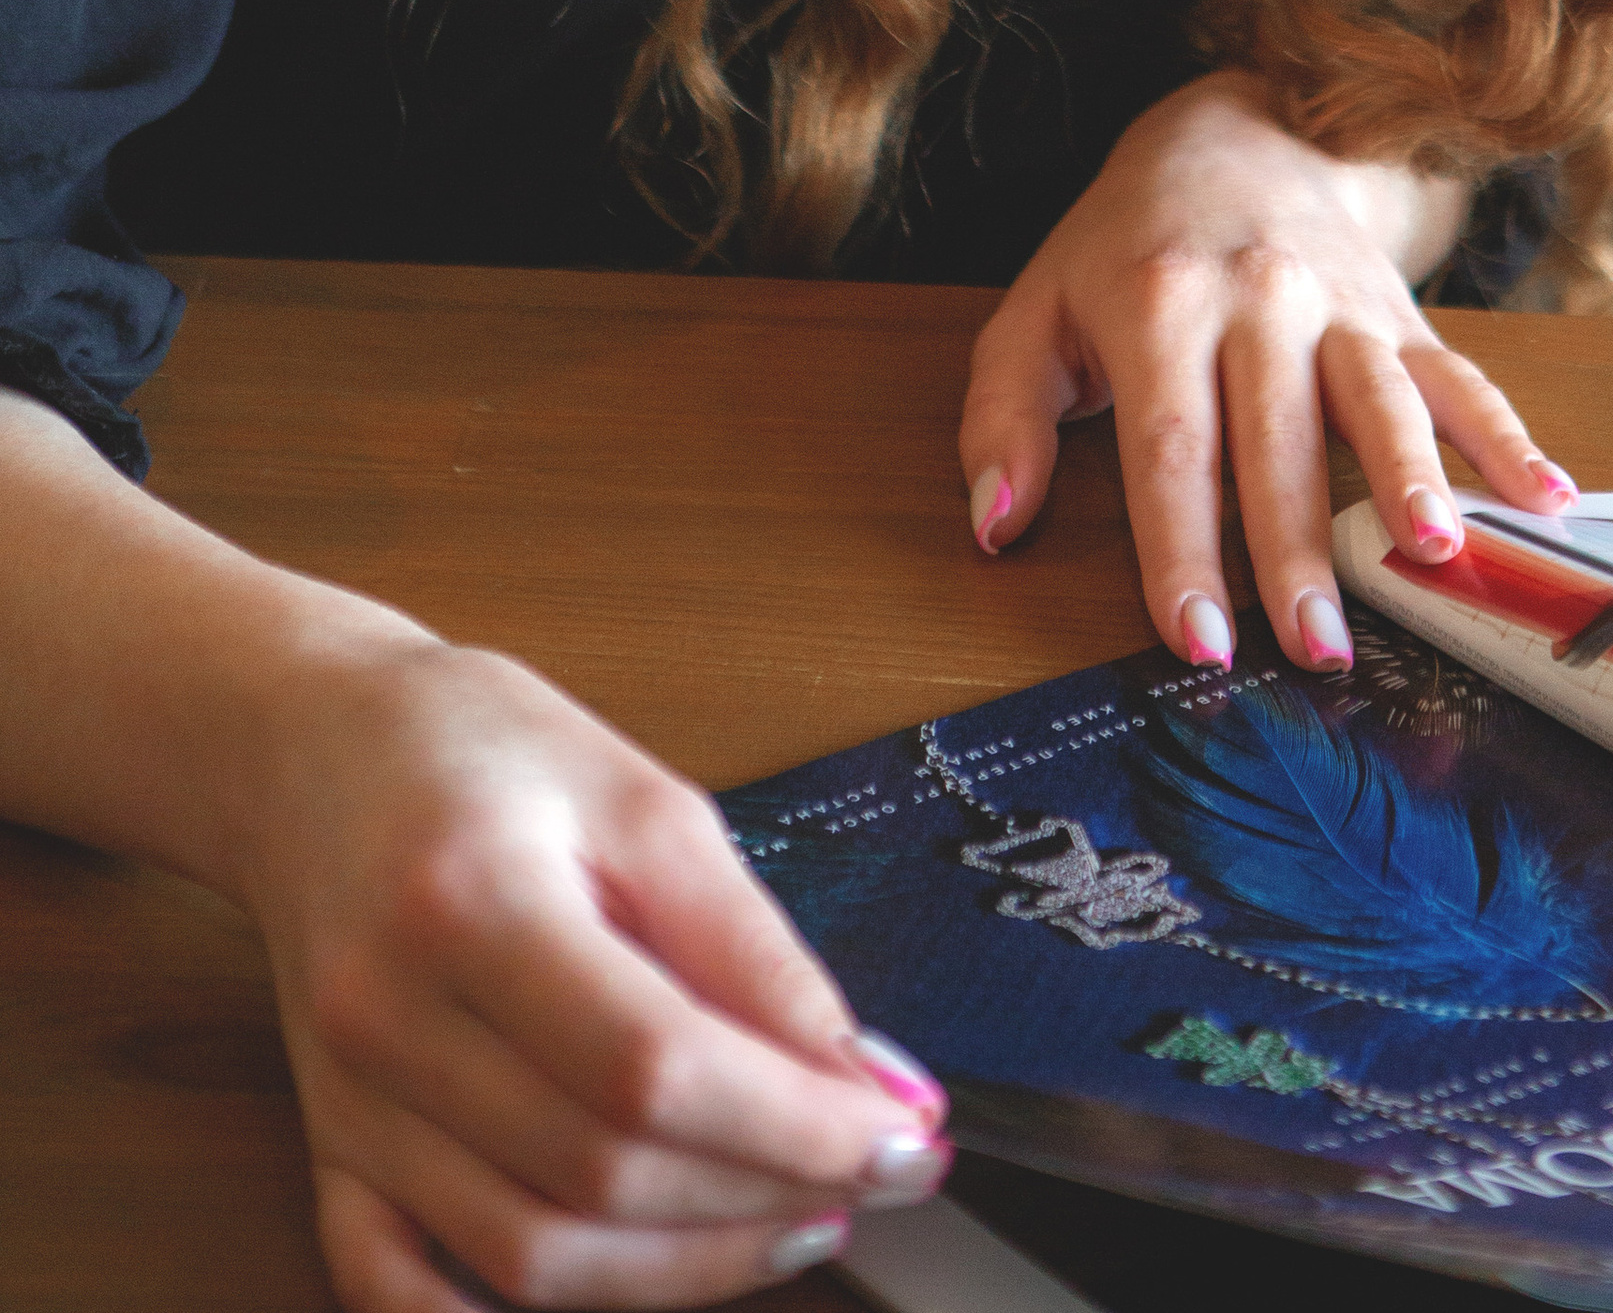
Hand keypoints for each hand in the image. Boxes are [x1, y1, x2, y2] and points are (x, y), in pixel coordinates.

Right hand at [235, 633, 948, 1310]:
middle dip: (766, 1192)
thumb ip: (749, 942)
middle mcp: (394, 1021)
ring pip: (527, 1254)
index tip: (905, 1129)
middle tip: (877, 1168)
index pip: (654, 1067)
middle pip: (600, 1172)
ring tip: (793, 1215)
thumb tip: (863, 1073)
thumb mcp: (642, 797)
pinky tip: (628, 1279)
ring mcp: (351, 1106)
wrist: (311, 750)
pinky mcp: (333, 1151)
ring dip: (684, 1266)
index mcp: (473, 900)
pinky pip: (401, 1291)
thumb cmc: (479, 748)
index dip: (794, 1121)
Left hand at [958, 73, 1576, 673]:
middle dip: (1300, 546)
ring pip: (1381, 400)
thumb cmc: (1126, 247)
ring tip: (1440, 556)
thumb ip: (1003, 416)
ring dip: (1413, 481)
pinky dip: (1509, 439)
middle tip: (1317, 647)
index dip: (1183, 545)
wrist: (1239, 132)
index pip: (1170, 443)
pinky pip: (1460, 379)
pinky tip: (1550, 501)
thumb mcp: (1036, 311)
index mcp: (1157, 304)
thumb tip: (995, 522)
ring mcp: (1339, 305)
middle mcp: (1257, 300)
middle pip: (1279, 438)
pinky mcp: (1399, 316)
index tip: (1197, 639)